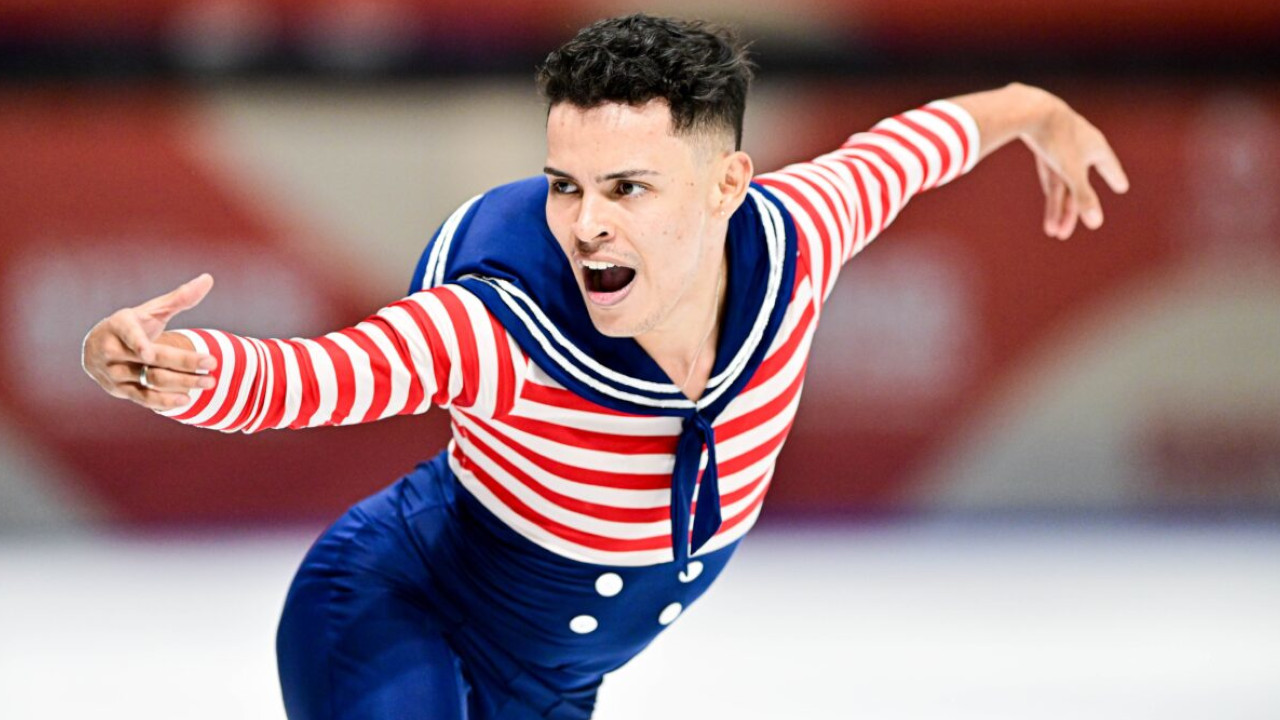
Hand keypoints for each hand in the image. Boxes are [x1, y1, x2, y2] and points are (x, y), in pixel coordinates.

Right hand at [81, 274, 218, 410]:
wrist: (96, 350)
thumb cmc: (132, 326)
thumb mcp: (150, 310)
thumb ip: (179, 298)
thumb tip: (208, 279)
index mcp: (120, 325)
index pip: (129, 334)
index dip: (137, 343)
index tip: (149, 353)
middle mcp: (112, 350)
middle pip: (151, 360)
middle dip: (184, 363)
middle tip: (213, 365)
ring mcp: (114, 372)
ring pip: (150, 381)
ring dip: (181, 383)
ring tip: (209, 383)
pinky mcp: (119, 390)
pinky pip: (142, 398)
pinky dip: (164, 401)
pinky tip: (186, 400)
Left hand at [951, 83, 1129, 239]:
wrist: (1029, 110)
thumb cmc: (1056, 140)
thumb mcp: (1070, 172)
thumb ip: (1083, 197)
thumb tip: (1095, 223)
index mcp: (1095, 146)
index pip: (1108, 165)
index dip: (1114, 176)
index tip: (1121, 186)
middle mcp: (1081, 143)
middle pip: (1078, 184)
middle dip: (1071, 212)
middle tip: (1064, 233)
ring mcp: (1062, 143)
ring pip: (1061, 180)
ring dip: (1055, 207)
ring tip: (1051, 232)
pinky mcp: (1043, 143)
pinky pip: (1049, 170)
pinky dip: (1049, 186)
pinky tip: (1050, 197)